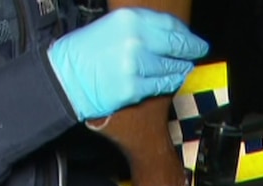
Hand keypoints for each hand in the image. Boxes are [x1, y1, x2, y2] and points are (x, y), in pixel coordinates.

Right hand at [47, 8, 208, 120]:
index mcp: (130, 19)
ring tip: (185, 67)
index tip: (192, 37)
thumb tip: (163, 36)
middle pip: (175, 44)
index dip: (184, 32)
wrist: (64, 78)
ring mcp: (136, 65)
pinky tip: (174, 80)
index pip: (168, 24)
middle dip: (190, 48)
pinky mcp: (134, 88)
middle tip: (199, 50)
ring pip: (170, 67)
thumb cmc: (83, 53)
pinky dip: (170, 82)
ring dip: (180, 67)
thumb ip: (138, 29)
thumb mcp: (110, 27)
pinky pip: (160, 85)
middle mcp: (136, 40)